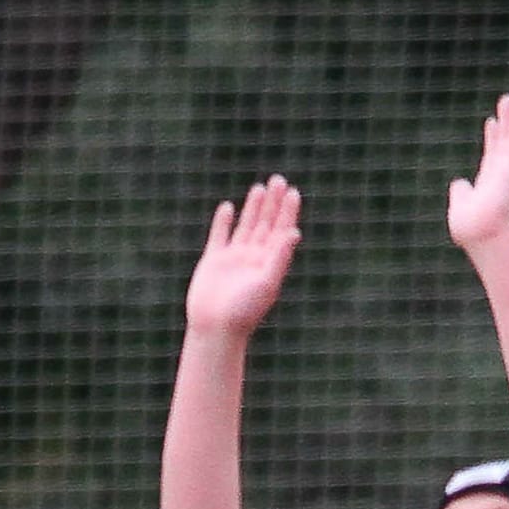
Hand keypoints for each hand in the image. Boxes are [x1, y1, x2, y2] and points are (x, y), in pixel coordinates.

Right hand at [184, 177, 301, 337]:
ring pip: (245, 227)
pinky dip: (223, 222)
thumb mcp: (267, 283)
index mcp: (269, 263)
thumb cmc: (244, 311)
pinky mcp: (213, 261)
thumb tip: (294, 233)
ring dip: (253, 208)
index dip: (287, 212)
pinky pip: (219, 236)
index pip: (281, 231)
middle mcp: (253, 258)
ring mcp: (233, 259)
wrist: (215, 328)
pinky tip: (228, 208)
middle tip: (278, 180)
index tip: (293, 192)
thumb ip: (280, 257)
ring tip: (259, 188)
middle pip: (265, 224)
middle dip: (272, 203)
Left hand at [448, 94, 508, 252]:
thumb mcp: (460, 205)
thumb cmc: (469, 226)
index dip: (492, 137)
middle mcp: (501, 173)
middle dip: (508, 122)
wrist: (478, 231)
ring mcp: (508, 169)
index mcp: (489, 181)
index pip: (492, 154)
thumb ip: (461, 193)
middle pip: (506, 142)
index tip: (491, 121)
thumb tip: (458, 185)